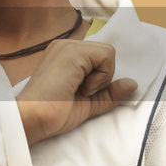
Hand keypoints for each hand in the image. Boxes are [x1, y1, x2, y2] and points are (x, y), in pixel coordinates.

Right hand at [15, 39, 137, 144]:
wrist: (34, 119)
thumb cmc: (53, 114)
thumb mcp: (89, 103)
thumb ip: (110, 93)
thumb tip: (132, 83)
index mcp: (65, 55)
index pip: (99, 57)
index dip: (100, 76)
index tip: (85, 92)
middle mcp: (65, 46)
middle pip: (106, 54)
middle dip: (102, 77)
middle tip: (82, 92)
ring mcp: (67, 47)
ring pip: (108, 53)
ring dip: (101, 77)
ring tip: (79, 90)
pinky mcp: (72, 52)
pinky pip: (106, 56)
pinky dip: (100, 77)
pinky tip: (81, 87)